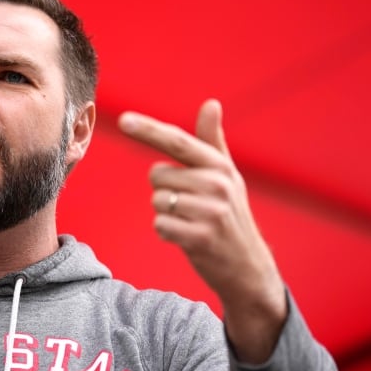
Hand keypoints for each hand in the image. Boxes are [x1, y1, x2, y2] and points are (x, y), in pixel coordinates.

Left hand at [118, 99, 286, 362]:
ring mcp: (211, 211)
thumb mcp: (227, 176)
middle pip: (157, 175)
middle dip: (164, 191)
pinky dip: (166, 232)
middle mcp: (217, 184)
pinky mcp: (200, 237)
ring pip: (157, 201)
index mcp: (220, 166)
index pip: (177, 142)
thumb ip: (212, 141)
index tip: (123, 119)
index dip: (148, 130)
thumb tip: (211, 103)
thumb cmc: (230, 215)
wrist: (248, 266)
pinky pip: (159, 225)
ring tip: (191, 222)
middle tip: (189, 206)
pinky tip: (186, 237)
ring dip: (165, 214)